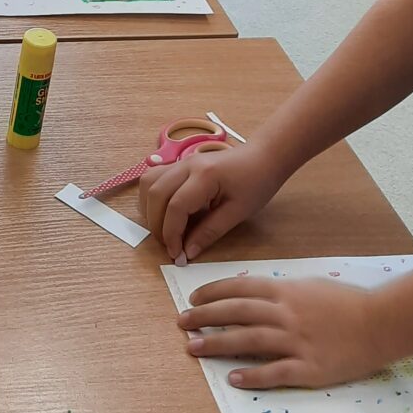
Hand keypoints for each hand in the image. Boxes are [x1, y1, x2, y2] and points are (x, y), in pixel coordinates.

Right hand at [138, 141, 282, 261]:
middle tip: (170, 245)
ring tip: (164, 229)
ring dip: (149, 209)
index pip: (176, 207)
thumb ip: (210, 232)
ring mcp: (181, 162)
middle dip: (157, 225)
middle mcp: (187, 165)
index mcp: (205, 176)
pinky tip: (163, 212)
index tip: (176, 254)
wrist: (264, 157)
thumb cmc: (257, 182)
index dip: (171, 234)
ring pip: (149, 182)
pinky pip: (155, 177)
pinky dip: (152, 197)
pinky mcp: (180, 164)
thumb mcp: (238, 212)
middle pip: (156, 194)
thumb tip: (188, 252)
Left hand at [178, 274, 386, 388]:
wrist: (383, 323)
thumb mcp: (312, 286)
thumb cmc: (349, 303)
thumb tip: (256, 296)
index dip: (213, 292)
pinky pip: (275, 372)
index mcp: (287, 291)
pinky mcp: (309, 368)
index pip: (241, 288)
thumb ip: (283, 292)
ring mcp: (296, 342)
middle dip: (204, 317)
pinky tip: (231, 377)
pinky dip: (252, 375)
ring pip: (248, 340)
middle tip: (181, 323)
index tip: (193, 299)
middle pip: (236, 312)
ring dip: (217, 343)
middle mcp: (286, 314)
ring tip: (192, 348)